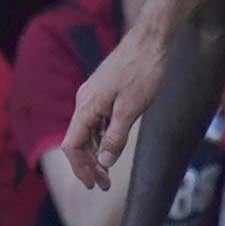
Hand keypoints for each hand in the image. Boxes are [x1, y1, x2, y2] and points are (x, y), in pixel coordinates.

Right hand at [64, 25, 164, 187]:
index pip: (72, 145)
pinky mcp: (105, 91)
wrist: (152, 39)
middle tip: (104, 185)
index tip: (94, 184)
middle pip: (78, 141)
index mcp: (86, 106)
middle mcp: (84, 101)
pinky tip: (112, 147)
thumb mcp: (131, 109)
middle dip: (89, 165)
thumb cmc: (143, 71)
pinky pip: (97, 121)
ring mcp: (94, 95)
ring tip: (108, 172)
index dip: (81, 168)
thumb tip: (103, 162)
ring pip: (88, 131)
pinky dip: (102, 138)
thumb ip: (115, 137)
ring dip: (96, 153)